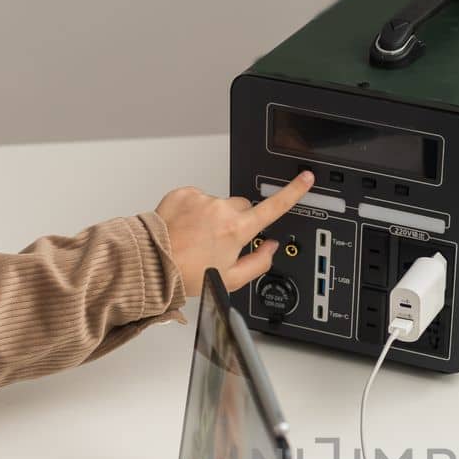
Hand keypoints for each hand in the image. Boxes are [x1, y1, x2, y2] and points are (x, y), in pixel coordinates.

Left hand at [153, 172, 313, 294]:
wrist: (153, 262)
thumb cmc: (187, 273)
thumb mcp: (231, 279)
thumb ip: (259, 263)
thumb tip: (270, 248)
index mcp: (237, 230)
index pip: (273, 208)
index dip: (293, 192)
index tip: (305, 179)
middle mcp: (222, 210)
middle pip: (243, 207)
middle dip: (238, 221)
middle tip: (221, 242)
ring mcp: (202, 199)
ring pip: (219, 204)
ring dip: (213, 217)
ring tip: (196, 238)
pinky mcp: (184, 194)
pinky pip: (197, 199)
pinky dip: (194, 212)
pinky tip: (185, 228)